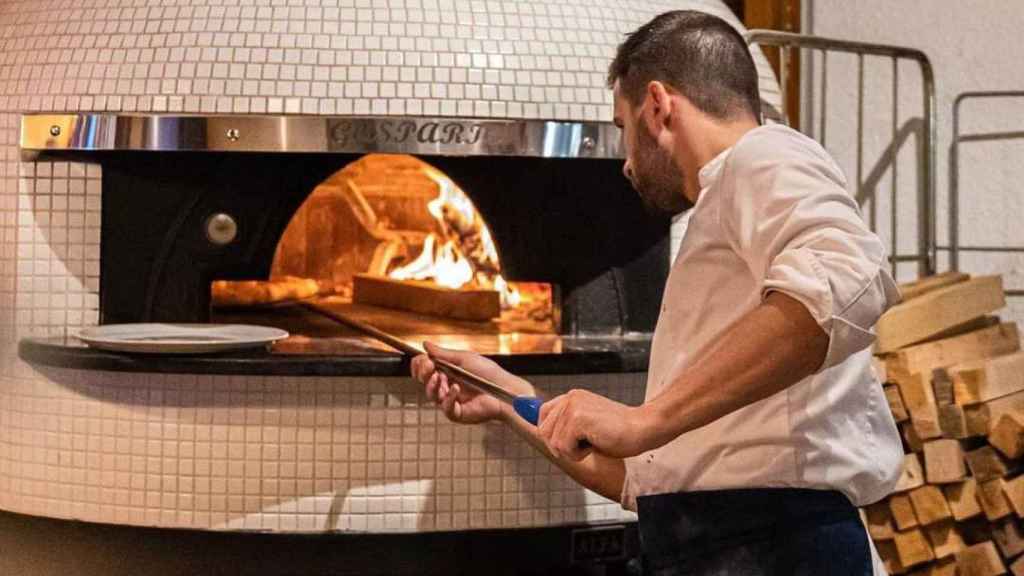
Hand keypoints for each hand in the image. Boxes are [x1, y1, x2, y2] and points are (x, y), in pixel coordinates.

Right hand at [410, 342, 529, 424]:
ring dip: (433, 385)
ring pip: (431, 395)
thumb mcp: (464, 359)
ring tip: (441, 377)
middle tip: (429, 366)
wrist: (504, 388)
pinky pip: (446, 408)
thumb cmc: (488, 373)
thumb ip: (443, 353)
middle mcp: (446, 386)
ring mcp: (450, 401)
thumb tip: (425, 344)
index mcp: (447, 372)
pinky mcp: (457, 413)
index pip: (425, 370)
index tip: (423, 359)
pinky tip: (456, 389)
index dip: (420, 365)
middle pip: (424, 382)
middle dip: (423, 373)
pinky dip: (449, 397)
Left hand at [538, 389, 649, 460]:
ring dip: (573, 451)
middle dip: (561, 446)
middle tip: (585, 445)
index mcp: (572, 397)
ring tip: (593, 442)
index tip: (564, 445)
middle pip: (544, 432)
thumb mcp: (587, 427)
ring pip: (554, 443)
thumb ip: (567, 427)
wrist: (644, 428)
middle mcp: (570, 398)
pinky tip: (596, 443)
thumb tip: (542, 434)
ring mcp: (572, 406)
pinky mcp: (577, 418)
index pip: (543, 414)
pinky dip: (579, 454)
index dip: (549, 434)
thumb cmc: (620, 432)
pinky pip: (565, 447)